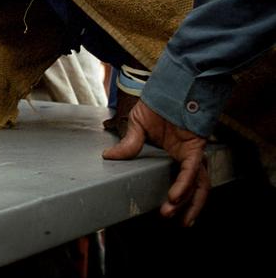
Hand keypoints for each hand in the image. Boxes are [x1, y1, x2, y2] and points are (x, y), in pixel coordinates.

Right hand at [102, 101, 209, 225]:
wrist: (168, 85)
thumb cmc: (156, 103)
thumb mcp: (137, 126)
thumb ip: (128, 144)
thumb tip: (108, 157)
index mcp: (177, 151)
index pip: (182, 178)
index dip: (179, 196)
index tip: (165, 209)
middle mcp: (188, 154)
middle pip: (196, 187)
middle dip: (189, 207)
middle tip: (178, 223)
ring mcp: (193, 151)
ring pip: (198, 184)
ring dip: (188, 202)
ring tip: (175, 216)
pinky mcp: (194, 146)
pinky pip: (190, 170)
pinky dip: (183, 185)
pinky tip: (174, 197)